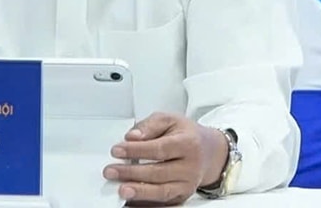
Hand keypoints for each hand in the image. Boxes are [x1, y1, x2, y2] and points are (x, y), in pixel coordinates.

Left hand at [103, 112, 228, 205]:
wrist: (208, 152)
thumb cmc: (186, 135)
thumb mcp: (170, 120)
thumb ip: (149, 125)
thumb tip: (132, 136)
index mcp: (188, 144)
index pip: (160, 148)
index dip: (136, 150)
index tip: (117, 150)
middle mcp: (190, 167)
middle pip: (158, 172)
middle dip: (132, 173)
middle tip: (111, 171)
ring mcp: (187, 185)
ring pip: (162, 191)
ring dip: (140, 192)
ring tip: (122, 190)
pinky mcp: (182, 197)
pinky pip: (164, 203)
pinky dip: (147, 203)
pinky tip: (132, 200)